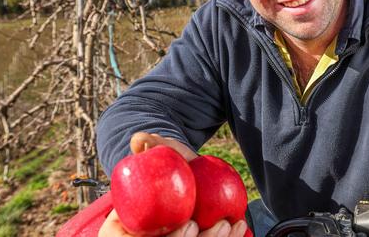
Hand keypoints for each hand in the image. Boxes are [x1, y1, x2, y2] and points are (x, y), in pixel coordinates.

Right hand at [99, 133, 248, 235]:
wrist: (185, 171)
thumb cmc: (169, 161)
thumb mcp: (161, 151)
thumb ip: (150, 145)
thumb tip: (139, 141)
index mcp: (129, 229)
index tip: (191, 224)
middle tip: (217, 226)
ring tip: (229, 225)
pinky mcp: (195, 236)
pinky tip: (239, 227)